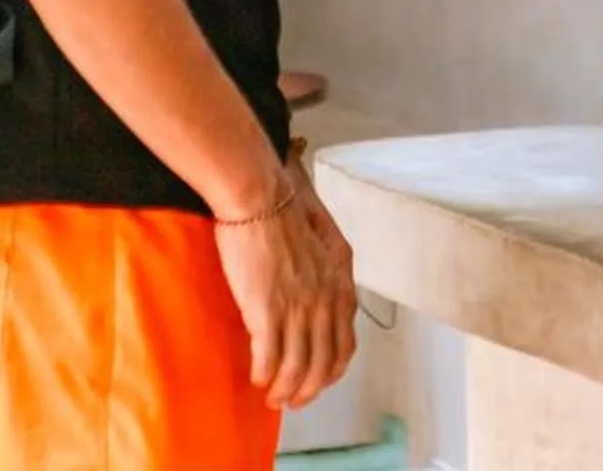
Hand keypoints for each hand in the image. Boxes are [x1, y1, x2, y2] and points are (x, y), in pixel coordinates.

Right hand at [215, 164, 358, 409]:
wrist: (261, 200)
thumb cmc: (286, 216)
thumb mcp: (322, 246)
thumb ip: (325, 275)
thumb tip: (317, 299)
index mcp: (340, 286)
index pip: (345, 344)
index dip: (331, 371)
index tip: (318, 382)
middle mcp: (326, 302)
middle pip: (323, 363)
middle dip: (308, 391)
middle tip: (292, 402)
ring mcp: (298, 308)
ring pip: (297, 368)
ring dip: (284, 390)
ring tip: (272, 399)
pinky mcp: (267, 310)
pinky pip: (269, 358)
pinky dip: (265, 375)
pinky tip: (257, 380)